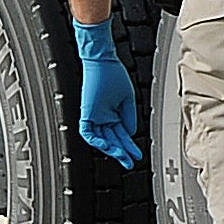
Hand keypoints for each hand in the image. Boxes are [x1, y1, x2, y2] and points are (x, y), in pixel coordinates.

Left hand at [73, 20, 138, 167]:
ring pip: (100, 139)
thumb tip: (131, 133)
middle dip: (122, 152)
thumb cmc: (113, 74)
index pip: (121, 134)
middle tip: (130, 162)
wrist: (102, 62)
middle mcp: (103, 117)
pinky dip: (96, 141)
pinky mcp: (86, 113)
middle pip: (112, 140)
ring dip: (112, 149)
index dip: (129, 145)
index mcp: (113, 113)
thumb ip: (129, 117)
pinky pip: (87, 133)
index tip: (137, 154)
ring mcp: (94, 116)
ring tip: (122, 157)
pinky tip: (107, 146)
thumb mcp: (127, 99)